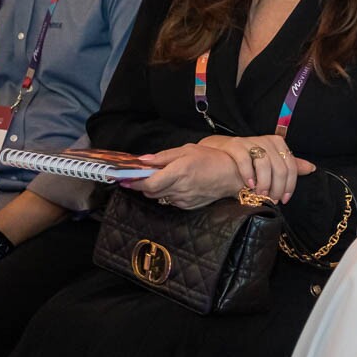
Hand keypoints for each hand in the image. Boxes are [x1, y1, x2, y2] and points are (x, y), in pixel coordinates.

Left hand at [124, 144, 247, 208]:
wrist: (232, 175)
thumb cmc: (212, 159)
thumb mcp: (186, 150)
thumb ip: (163, 157)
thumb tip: (143, 161)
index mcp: (179, 172)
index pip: (149, 184)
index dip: (134, 183)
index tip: (125, 179)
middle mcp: (180, 188)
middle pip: (150, 192)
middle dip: (144, 184)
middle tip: (144, 175)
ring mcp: (184, 199)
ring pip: (160, 197)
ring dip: (157, 188)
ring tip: (167, 177)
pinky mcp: (188, 206)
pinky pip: (171, 200)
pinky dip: (169, 193)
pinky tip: (179, 184)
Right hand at [198, 135, 315, 203]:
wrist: (221, 151)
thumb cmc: (249, 160)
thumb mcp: (271, 161)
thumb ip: (290, 166)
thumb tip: (311, 168)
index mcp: (278, 143)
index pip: (291, 166)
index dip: (289, 185)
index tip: (284, 199)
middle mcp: (266, 140)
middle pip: (279, 167)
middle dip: (277, 187)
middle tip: (272, 199)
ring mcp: (250, 141)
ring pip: (264, 164)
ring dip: (264, 183)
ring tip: (260, 194)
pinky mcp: (235, 145)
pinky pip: (245, 160)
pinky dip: (248, 174)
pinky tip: (249, 184)